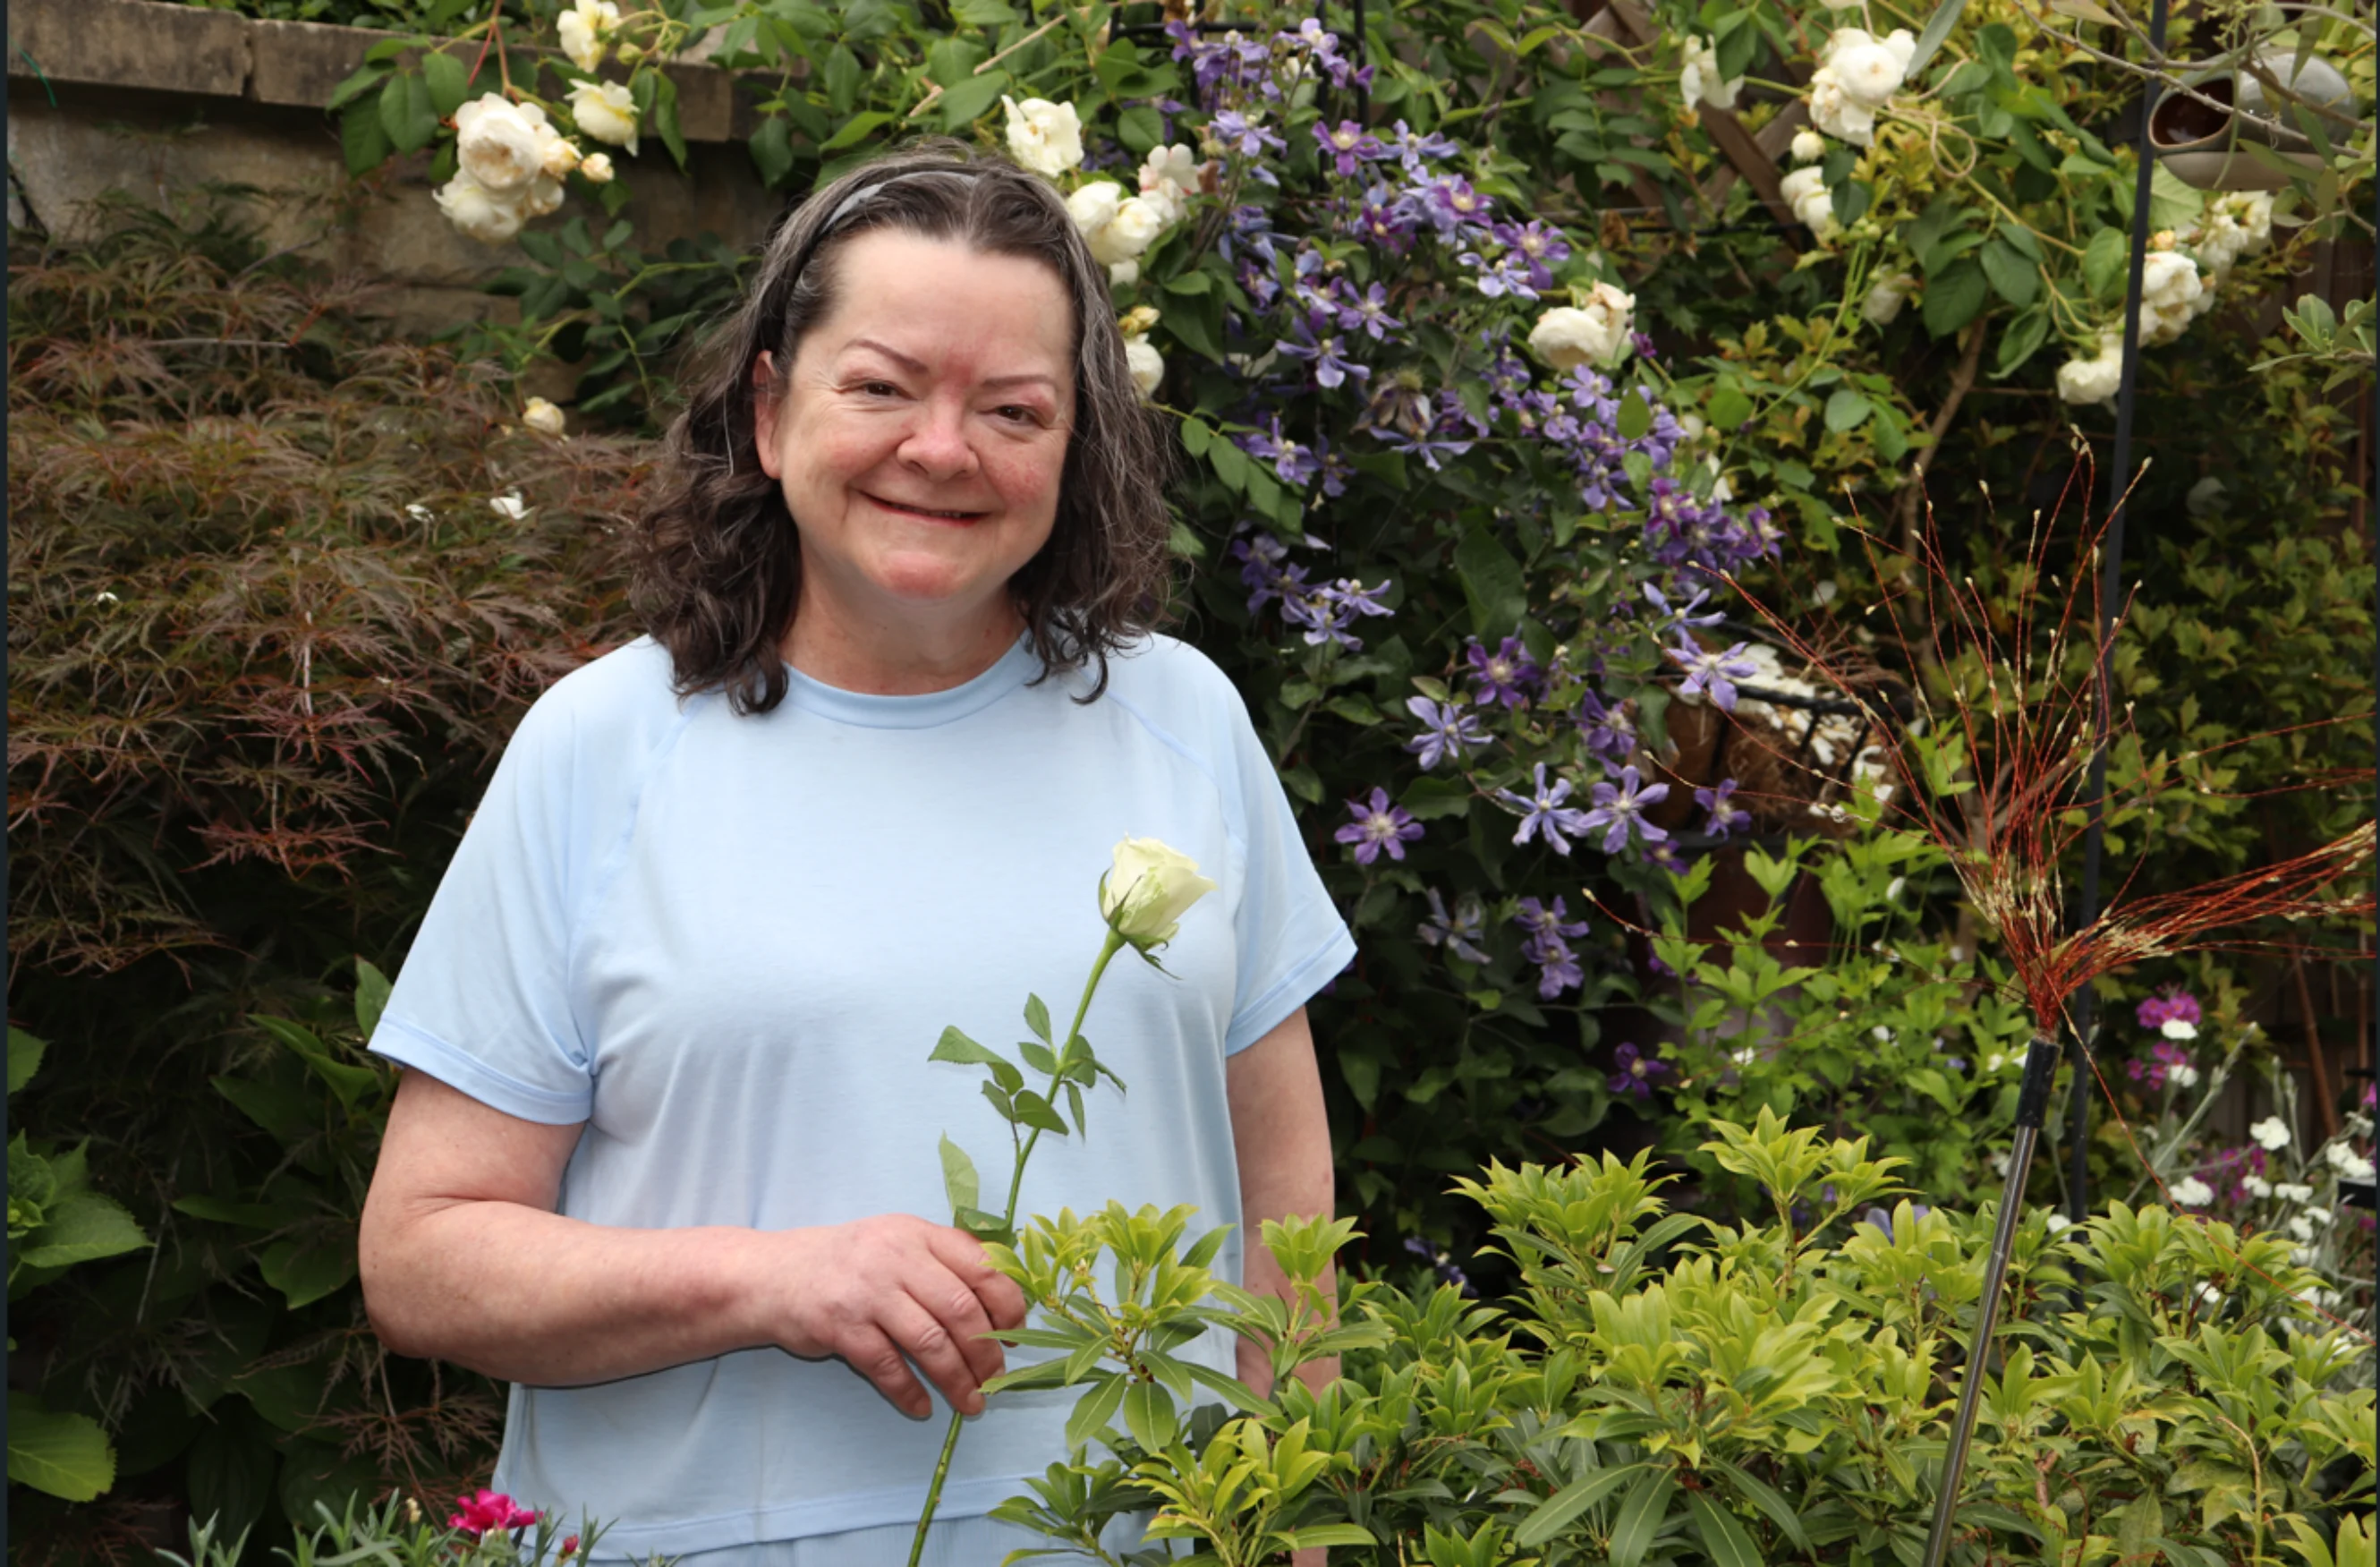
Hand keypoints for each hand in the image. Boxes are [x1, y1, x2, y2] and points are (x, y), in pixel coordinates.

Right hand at [767, 1215, 1026, 1418]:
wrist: (772, 1275)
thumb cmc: (848, 1263)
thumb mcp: (897, 1242)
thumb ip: (943, 1261)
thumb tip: (1003, 1298)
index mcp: (918, 1234)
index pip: (982, 1266)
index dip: (1007, 1304)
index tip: (1015, 1333)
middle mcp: (896, 1257)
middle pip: (961, 1309)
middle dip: (986, 1352)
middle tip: (996, 1379)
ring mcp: (867, 1292)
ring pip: (930, 1342)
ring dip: (957, 1379)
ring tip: (972, 1402)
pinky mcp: (841, 1327)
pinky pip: (888, 1367)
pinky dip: (910, 1393)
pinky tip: (922, 1408)